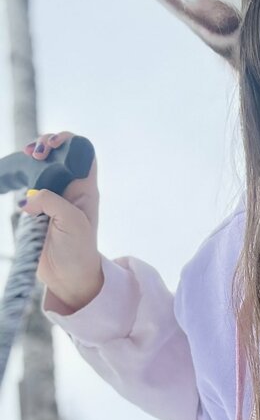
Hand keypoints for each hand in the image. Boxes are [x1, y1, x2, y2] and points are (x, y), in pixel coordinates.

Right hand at [19, 131, 102, 311]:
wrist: (68, 277)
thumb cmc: (78, 250)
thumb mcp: (72, 223)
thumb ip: (51, 202)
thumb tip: (28, 199)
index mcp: (85, 189)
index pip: (83, 153)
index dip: (70, 142)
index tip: (54, 145)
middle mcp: (70, 189)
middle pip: (58, 154)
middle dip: (46, 144)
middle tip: (36, 154)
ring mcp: (53, 197)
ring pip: (41, 166)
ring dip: (31, 157)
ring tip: (27, 157)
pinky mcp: (37, 208)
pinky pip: (27, 184)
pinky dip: (20, 175)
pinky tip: (14, 177)